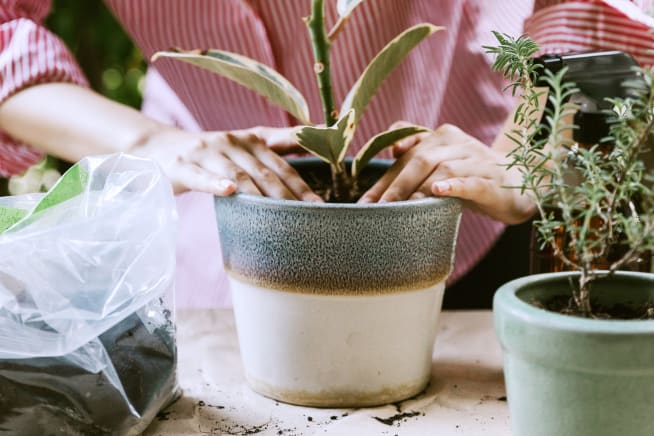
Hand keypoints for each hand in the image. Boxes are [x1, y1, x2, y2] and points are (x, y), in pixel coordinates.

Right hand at [130, 127, 321, 200]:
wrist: (159, 148)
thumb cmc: (212, 152)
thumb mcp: (245, 144)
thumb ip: (279, 144)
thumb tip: (316, 137)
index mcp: (251, 139)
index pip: (282, 165)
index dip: (302, 185)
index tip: (321, 204)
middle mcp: (232, 142)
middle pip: (265, 172)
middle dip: (289, 196)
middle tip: (308, 218)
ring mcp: (207, 153)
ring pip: (238, 176)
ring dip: (260, 195)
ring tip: (280, 214)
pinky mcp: (183, 166)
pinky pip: (201, 176)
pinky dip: (216, 184)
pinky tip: (230, 192)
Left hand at [358, 123, 534, 223]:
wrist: (519, 184)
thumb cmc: (471, 177)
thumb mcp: (441, 165)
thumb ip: (415, 159)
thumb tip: (388, 155)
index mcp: (442, 136)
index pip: (406, 155)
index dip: (384, 179)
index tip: (365, 202)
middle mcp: (458, 143)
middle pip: (421, 159)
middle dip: (397, 185)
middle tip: (380, 209)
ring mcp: (477, 160)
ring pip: (443, 169)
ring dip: (420, 189)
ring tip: (402, 208)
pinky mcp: (493, 180)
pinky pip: (471, 181)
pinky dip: (454, 185)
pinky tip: (438, 192)